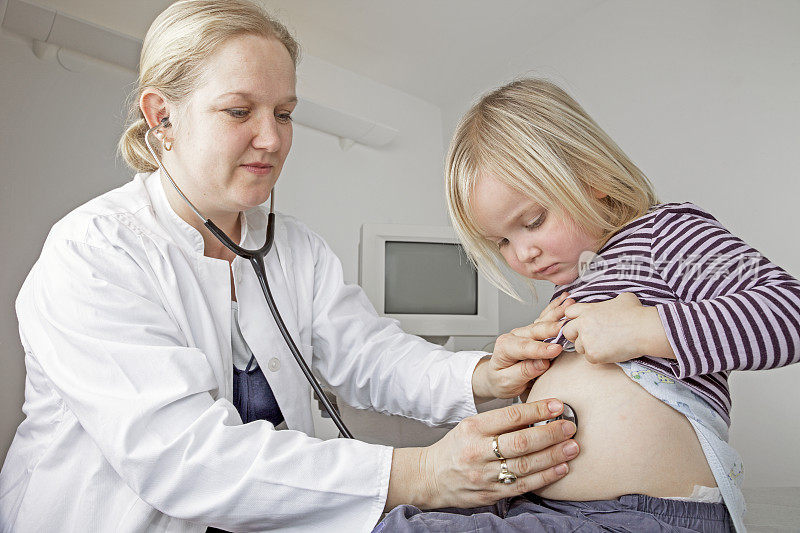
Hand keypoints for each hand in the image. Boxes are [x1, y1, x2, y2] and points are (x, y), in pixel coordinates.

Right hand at [409, 399, 578, 509]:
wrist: (432, 476)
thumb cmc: (456, 448)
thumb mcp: (470, 426)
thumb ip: (499, 422)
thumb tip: (536, 416)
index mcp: (473, 428)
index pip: (510, 416)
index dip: (537, 410)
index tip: (557, 405)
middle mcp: (478, 452)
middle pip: (521, 442)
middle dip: (550, 433)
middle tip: (569, 426)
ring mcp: (485, 475)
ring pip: (525, 465)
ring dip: (553, 455)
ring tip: (572, 446)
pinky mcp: (492, 493)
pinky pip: (523, 485)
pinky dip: (545, 477)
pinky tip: (561, 468)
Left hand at [472, 292, 573, 400]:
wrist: (496, 377)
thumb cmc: (501, 380)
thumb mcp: (507, 382)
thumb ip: (524, 372)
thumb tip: (543, 363)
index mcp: (505, 347)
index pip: (525, 347)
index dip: (541, 348)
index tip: (556, 350)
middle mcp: (515, 335)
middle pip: (536, 330)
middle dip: (553, 326)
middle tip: (568, 324)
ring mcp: (525, 332)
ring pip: (542, 320)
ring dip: (557, 312)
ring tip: (570, 304)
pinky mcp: (533, 332)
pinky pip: (545, 318)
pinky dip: (555, 308)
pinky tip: (565, 300)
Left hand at [562, 292, 673, 363]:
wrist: (644, 330)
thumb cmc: (636, 313)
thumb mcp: (622, 299)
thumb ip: (610, 302)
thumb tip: (615, 303)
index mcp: (588, 310)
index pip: (568, 313)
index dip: (574, 318)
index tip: (582, 323)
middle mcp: (583, 323)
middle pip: (567, 331)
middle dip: (575, 335)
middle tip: (589, 338)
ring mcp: (586, 339)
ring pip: (578, 347)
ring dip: (588, 347)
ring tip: (604, 345)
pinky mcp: (593, 354)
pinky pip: (589, 358)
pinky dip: (598, 357)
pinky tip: (610, 352)